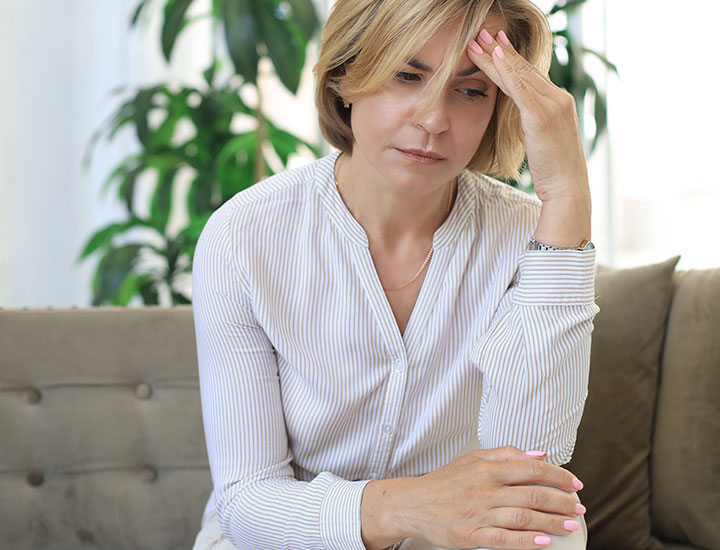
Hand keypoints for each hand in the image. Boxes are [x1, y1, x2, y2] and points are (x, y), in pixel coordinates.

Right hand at [361, 446, 585, 549]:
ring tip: (569, 526)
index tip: (575, 484)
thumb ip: (506, 454)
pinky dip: (525, 542)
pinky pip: (503, 540)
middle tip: (578, 508)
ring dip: (551, 523)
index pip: (532, 469)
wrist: (414, 503)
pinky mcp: (471, 535)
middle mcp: (485, 490)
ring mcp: (479, 514)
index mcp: (488, 468)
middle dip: (561, 502)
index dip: (558, 476)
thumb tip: (540, 455)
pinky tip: (543, 543)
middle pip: (533, 494)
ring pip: (523, 518)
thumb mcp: (473, 458)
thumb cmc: (445, 482)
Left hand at [467, 29, 590, 246]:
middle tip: (481, 32)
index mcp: (557, 103)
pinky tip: (495, 58)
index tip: (495, 42)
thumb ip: (531, 123)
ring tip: (478, 40)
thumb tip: (518, 116)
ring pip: (519, 74)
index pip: (530, 75)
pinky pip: (520, 89)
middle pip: (523, 68)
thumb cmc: (552, 170)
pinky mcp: (542, 117)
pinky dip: (507, 72)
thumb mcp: (540, 140)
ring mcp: (552, 105)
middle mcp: (557, 98)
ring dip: (496, 56)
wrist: (568, 188)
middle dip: (500, 50)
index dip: (511, 58)